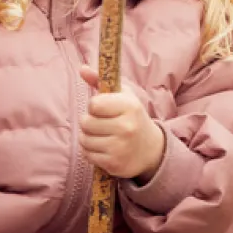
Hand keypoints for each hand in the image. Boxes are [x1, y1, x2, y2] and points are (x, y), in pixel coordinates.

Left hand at [79, 66, 165, 181]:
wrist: (150, 149)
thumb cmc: (131, 116)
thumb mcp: (122, 95)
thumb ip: (100, 81)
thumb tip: (81, 68)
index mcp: (130, 106)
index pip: (94, 104)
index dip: (94, 106)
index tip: (103, 109)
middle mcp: (126, 127)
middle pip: (86, 123)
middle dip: (89, 122)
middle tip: (102, 123)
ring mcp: (120, 147)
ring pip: (84, 139)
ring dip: (87, 137)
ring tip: (101, 135)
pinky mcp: (114, 164)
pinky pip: (88, 155)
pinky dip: (91, 151)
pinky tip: (103, 147)